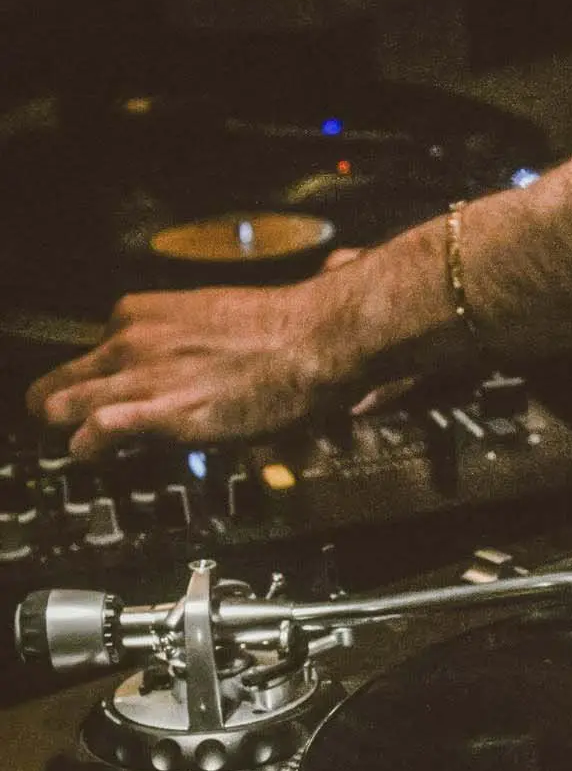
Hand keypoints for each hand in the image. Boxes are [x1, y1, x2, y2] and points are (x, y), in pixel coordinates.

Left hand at [26, 281, 337, 458]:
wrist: (312, 339)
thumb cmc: (280, 333)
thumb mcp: (213, 321)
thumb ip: (183, 343)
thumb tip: (182, 370)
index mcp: (143, 313)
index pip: (94, 351)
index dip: (99, 380)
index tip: (109, 396)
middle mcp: (131, 338)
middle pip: (63, 377)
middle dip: (61, 405)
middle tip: (70, 425)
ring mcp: (142, 374)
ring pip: (62, 405)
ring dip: (65, 429)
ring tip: (76, 447)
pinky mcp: (161, 411)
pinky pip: (95, 433)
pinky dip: (86, 449)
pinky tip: (92, 457)